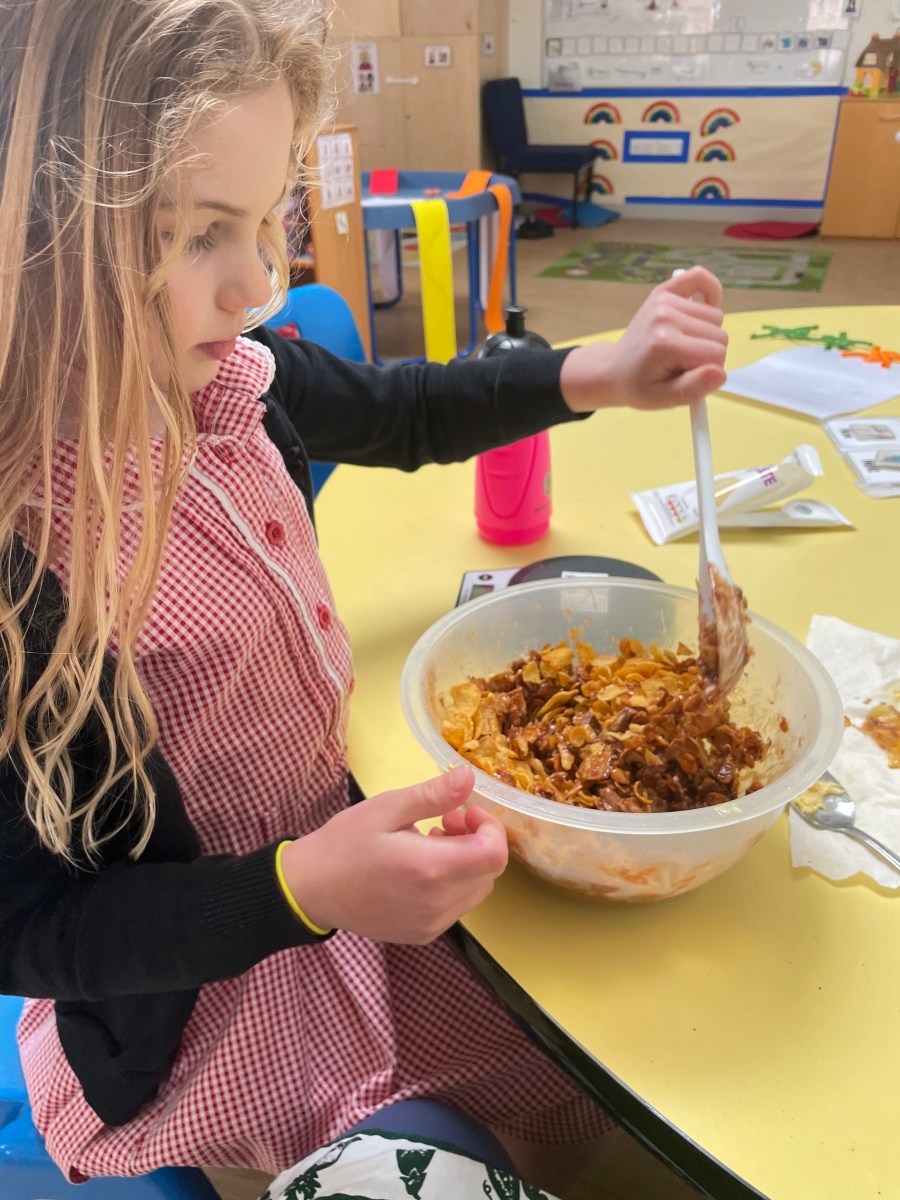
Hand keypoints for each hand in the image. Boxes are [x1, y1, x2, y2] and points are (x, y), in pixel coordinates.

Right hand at [279, 766, 507, 943]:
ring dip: (465, 863)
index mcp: (430, 870)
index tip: (464, 812)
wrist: (309, 890)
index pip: (494, 855)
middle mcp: (437, 904)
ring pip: (476, 890)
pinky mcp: (422, 935)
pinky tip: (421, 869)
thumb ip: (433, 795)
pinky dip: (452, 884)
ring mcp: (431, 925)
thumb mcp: (386, 808)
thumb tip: (469, 776)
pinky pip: (456, 906)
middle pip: (488, 872)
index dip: (490, 828)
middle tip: (443, 821)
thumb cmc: (344, 843)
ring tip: (430, 843)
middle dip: (476, 841)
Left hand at [559, 265, 727, 412]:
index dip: (708, 372)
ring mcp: (664, 301)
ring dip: (706, 334)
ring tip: (682, 346)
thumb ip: (692, 389)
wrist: (614, 370)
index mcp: (665, 344)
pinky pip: (700, 278)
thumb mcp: (663, 399)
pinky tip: (704, 305)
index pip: (717, 356)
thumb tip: (720, 373)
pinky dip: (710, 291)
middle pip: (719, 335)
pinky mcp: (664, 291)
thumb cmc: (640, 386)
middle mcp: (666, 317)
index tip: (688, 377)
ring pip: (715, 317)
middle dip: (708, 354)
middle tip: (683, 364)